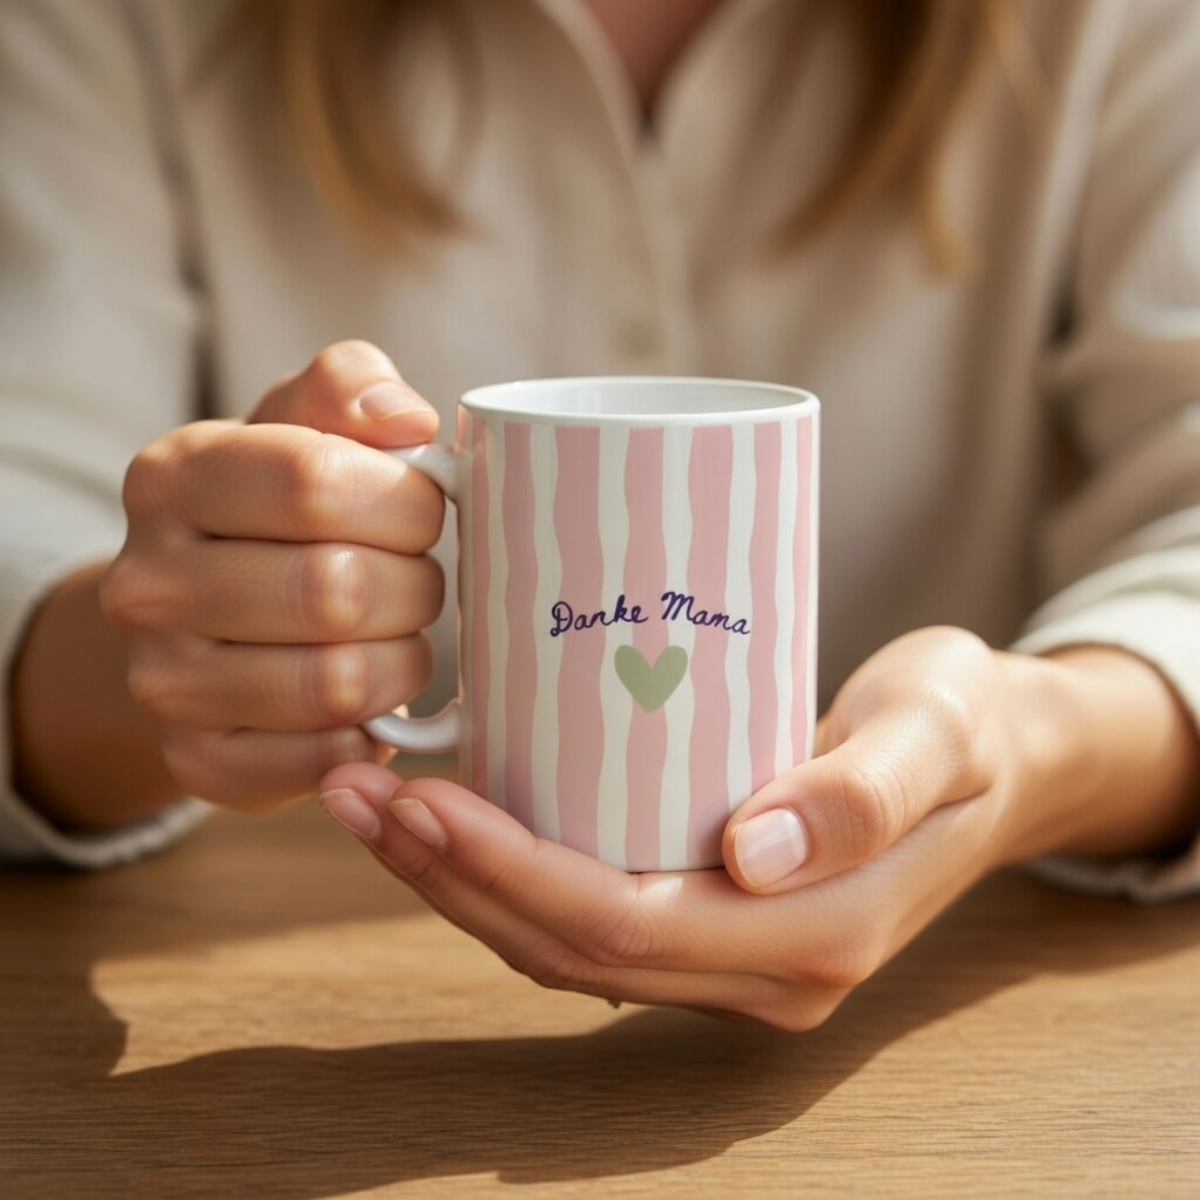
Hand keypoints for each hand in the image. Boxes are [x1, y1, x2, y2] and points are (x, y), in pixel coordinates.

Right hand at [100, 341, 444, 809]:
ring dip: (403, 662)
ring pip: (337, 684)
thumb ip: (350, 390)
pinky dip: (372, 734)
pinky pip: (322, 762)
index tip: (423, 512)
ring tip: (399, 639)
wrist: (203, 614)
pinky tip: (372, 703)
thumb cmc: (280, 510)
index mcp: (175, 476)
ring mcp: (163, 682)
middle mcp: (148, 581)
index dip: (405, 503)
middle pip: (336, 591)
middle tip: (418, 583)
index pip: (319, 483)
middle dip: (414, 587)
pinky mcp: (197, 760)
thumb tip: (405, 419)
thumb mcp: (304, 424)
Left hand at [320, 627, 1199, 1027]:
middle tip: (361, 791)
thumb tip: (757, 855)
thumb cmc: (963, 726)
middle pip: (570, 948)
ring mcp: (732, 955)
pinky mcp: (713, 916)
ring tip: (375, 803)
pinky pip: (590, 920)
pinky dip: (508, 877)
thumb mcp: (938, 733)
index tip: (422, 800)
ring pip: (565, 946)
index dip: (510, 873)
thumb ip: (865, 792)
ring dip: (460, 882)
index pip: (623, 928)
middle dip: (452, 878)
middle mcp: (761, 971)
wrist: (995, 755)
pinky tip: (453, 819)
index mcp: (809, 941)